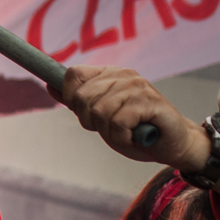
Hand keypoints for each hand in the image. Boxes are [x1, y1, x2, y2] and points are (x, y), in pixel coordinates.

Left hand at [55, 66, 208, 166]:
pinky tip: (134, 136)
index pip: (73, 74)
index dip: (71, 98)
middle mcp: (124, 75)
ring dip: (109, 132)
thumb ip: (76, 101)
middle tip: (111, 127)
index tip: (86, 114)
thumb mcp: (98, 116)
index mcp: (109, 74)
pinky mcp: (150, 102)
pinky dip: (122, 137)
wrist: (169, 144)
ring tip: (125, 131)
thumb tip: (49, 83)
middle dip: (90, 121)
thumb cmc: (133, 130)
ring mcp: (138, 87)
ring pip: (99, 112)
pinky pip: (118, 123)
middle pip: (82, 97)